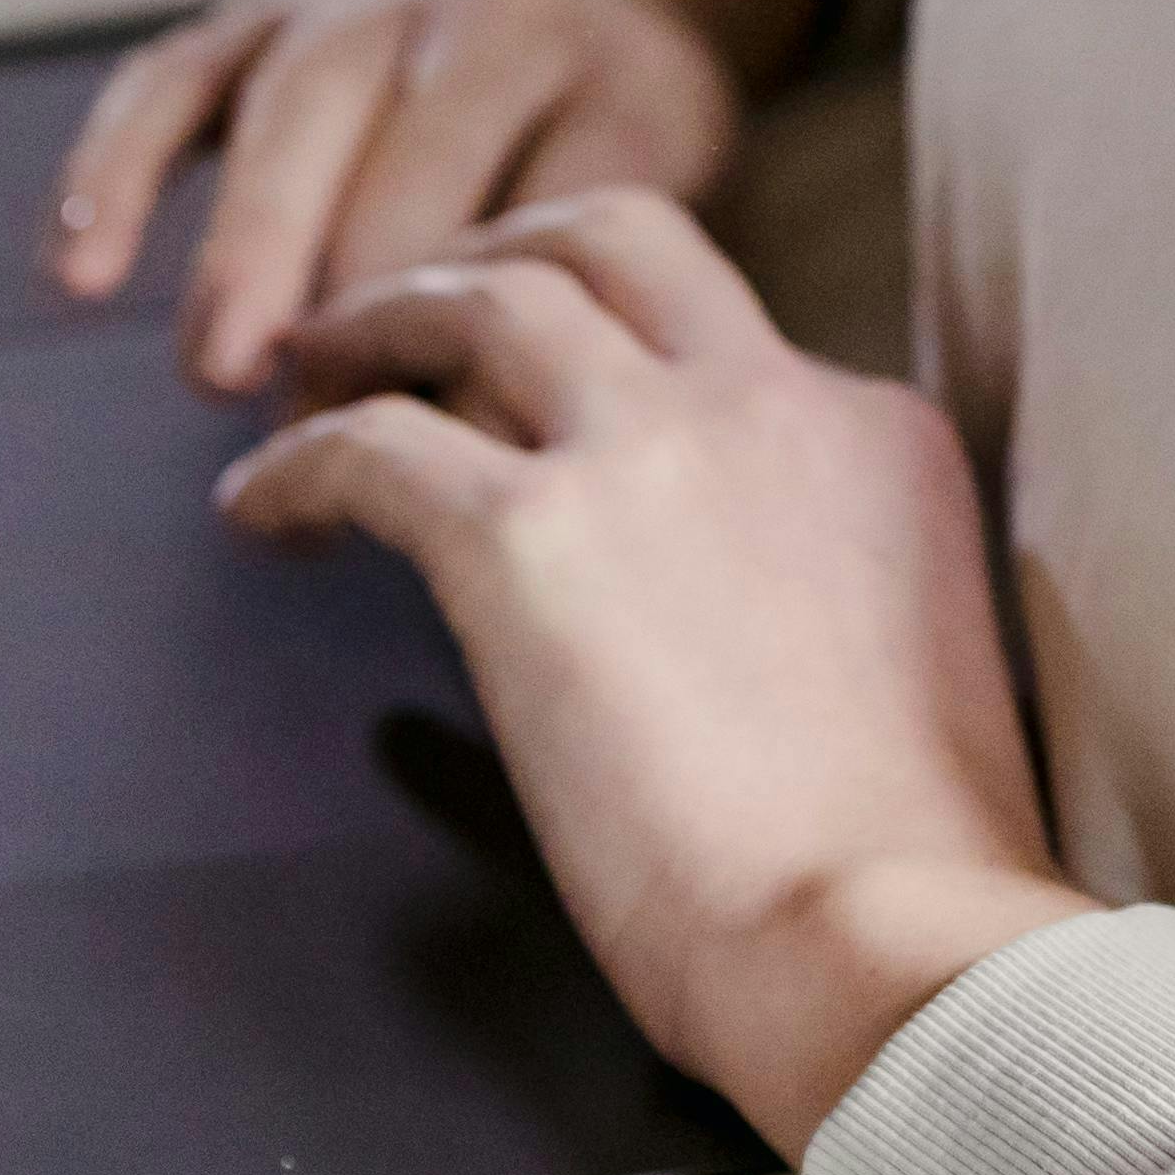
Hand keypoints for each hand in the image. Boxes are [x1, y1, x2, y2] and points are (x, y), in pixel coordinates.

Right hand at [46, 0, 835, 392]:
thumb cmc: (607, 110)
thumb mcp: (671, 174)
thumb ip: (604, 287)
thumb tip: (499, 448)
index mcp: (612, 72)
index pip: (565, 199)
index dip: (514, 329)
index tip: (474, 458)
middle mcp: (482, 18)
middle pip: (421, 149)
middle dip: (365, 294)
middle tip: (319, 428)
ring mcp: (363, 0)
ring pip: (299, 107)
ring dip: (252, 239)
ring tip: (216, 370)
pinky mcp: (262, 7)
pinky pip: (175, 79)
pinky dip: (118, 168)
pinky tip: (79, 270)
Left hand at [220, 191, 1098, 1154]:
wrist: (886, 940)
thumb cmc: (908, 877)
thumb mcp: (914, 654)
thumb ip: (822, 581)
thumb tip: (709, 614)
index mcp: (876, 435)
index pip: (722, 336)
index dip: (619, 356)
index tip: (555, 407)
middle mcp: (764, 399)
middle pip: (610, 234)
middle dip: (503, 246)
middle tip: (421, 303)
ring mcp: (644, 448)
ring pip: (483, 294)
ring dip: (382, 317)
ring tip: (313, 368)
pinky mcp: (525, 534)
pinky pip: (372, 446)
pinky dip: (298, 461)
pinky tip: (260, 507)